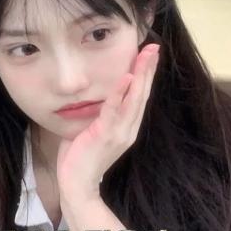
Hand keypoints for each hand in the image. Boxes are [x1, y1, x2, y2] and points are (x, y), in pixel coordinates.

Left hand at [57, 43, 159, 198]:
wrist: (77, 183)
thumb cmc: (82, 155)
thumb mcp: (94, 129)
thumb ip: (100, 113)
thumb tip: (96, 95)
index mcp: (127, 126)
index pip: (139, 96)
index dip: (145, 75)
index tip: (149, 55)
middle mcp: (128, 128)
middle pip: (142, 93)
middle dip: (148, 69)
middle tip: (154, 47)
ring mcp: (119, 132)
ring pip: (134, 98)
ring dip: (140, 75)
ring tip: (146, 54)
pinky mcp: (106, 134)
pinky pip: (114, 110)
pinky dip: (121, 93)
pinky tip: (126, 77)